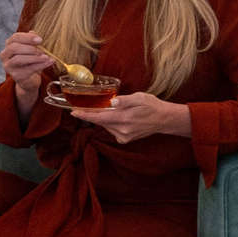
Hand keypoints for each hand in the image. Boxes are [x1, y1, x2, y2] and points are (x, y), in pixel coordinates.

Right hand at [1, 30, 56, 90]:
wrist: (30, 79)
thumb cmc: (31, 61)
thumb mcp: (32, 49)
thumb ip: (32, 41)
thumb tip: (34, 33)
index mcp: (9, 45)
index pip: (15, 37)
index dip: (27, 37)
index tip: (40, 40)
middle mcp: (5, 55)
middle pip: (14, 48)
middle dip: (29, 48)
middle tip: (42, 50)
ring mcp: (8, 66)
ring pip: (19, 59)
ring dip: (34, 58)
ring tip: (46, 57)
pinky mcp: (15, 76)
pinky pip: (27, 69)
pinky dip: (40, 65)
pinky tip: (48, 63)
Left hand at [69, 91, 190, 143]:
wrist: (164, 119)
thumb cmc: (152, 106)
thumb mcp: (139, 97)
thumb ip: (124, 100)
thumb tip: (112, 102)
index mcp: (124, 118)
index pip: (99, 117)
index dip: (85, 115)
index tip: (73, 112)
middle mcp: (122, 130)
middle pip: (101, 122)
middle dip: (93, 115)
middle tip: (85, 108)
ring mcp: (124, 136)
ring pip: (106, 126)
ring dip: (105, 118)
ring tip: (116, 111)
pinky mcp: (126, 139)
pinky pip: (112, 131)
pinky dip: (111, 124)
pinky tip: (120, 119)